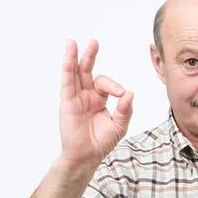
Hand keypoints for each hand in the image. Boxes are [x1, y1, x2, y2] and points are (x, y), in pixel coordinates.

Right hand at [59, 39, 133, 166]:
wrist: (87, 156)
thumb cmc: (102, 142)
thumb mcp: (119, 125)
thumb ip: (125, 110)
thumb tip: (129, 94)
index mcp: (99, 99)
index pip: (106, 85)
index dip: (114, 87)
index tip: (121, 95)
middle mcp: (86, 95)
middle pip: (87, 71)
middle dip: (90, 56)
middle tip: (94, 42)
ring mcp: (76, 98)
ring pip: (75, 74)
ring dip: (74, 58)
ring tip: (72, 42)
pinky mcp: (67, 103)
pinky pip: (67, 84)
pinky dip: (68, 70)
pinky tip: (68, 58)